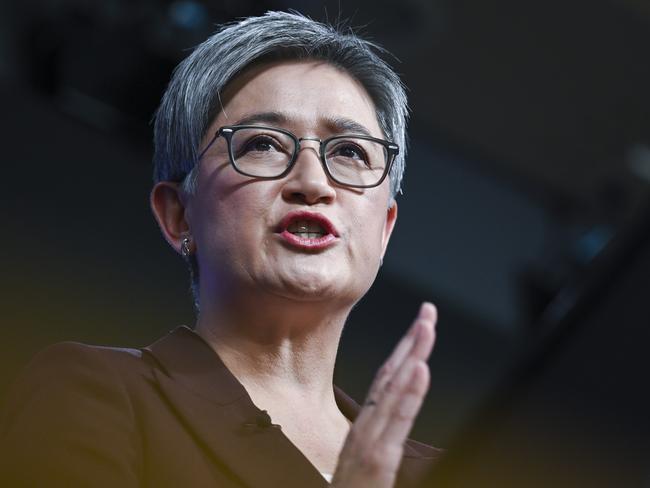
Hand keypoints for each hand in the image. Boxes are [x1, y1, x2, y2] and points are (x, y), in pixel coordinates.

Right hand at [331, 302, 436, 487]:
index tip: (419, 324)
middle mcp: (366, 426)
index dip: (404, 349)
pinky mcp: (378, 459)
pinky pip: (397, 421)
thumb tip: (388, 424)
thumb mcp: (365, 463)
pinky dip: (410, 393)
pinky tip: (420, 369)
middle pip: (391, 374)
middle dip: (411, 340)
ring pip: (394, 389)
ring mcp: (370, 441)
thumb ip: (376, 441)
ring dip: (413, 354)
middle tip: (428, 311)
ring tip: (426, 326)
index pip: (386, 379)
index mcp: (365, 426)